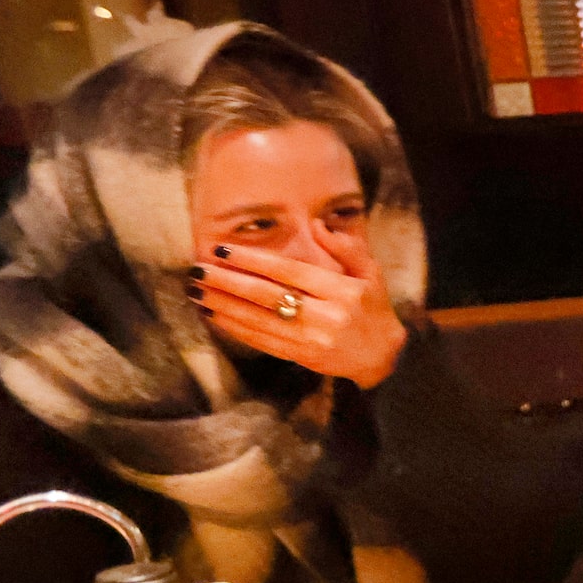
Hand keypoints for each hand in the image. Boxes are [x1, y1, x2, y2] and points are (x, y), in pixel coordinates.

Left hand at [192, 231, 407, 388]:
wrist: (384, 357)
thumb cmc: (374, 308)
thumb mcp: (370, 272)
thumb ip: (345, 247)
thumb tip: (315, 225)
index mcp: (341, 290)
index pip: (289, 272)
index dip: (253, 261)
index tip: (222, 250)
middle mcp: (325, 316)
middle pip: (267, 296)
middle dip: (228, 282)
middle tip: (198, 270)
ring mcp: (312, 340)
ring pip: (259, 320)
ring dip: (224, 306)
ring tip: (197, 291)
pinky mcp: (302, 357)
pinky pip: (262, 341)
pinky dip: (235, 328)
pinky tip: (215, 315)